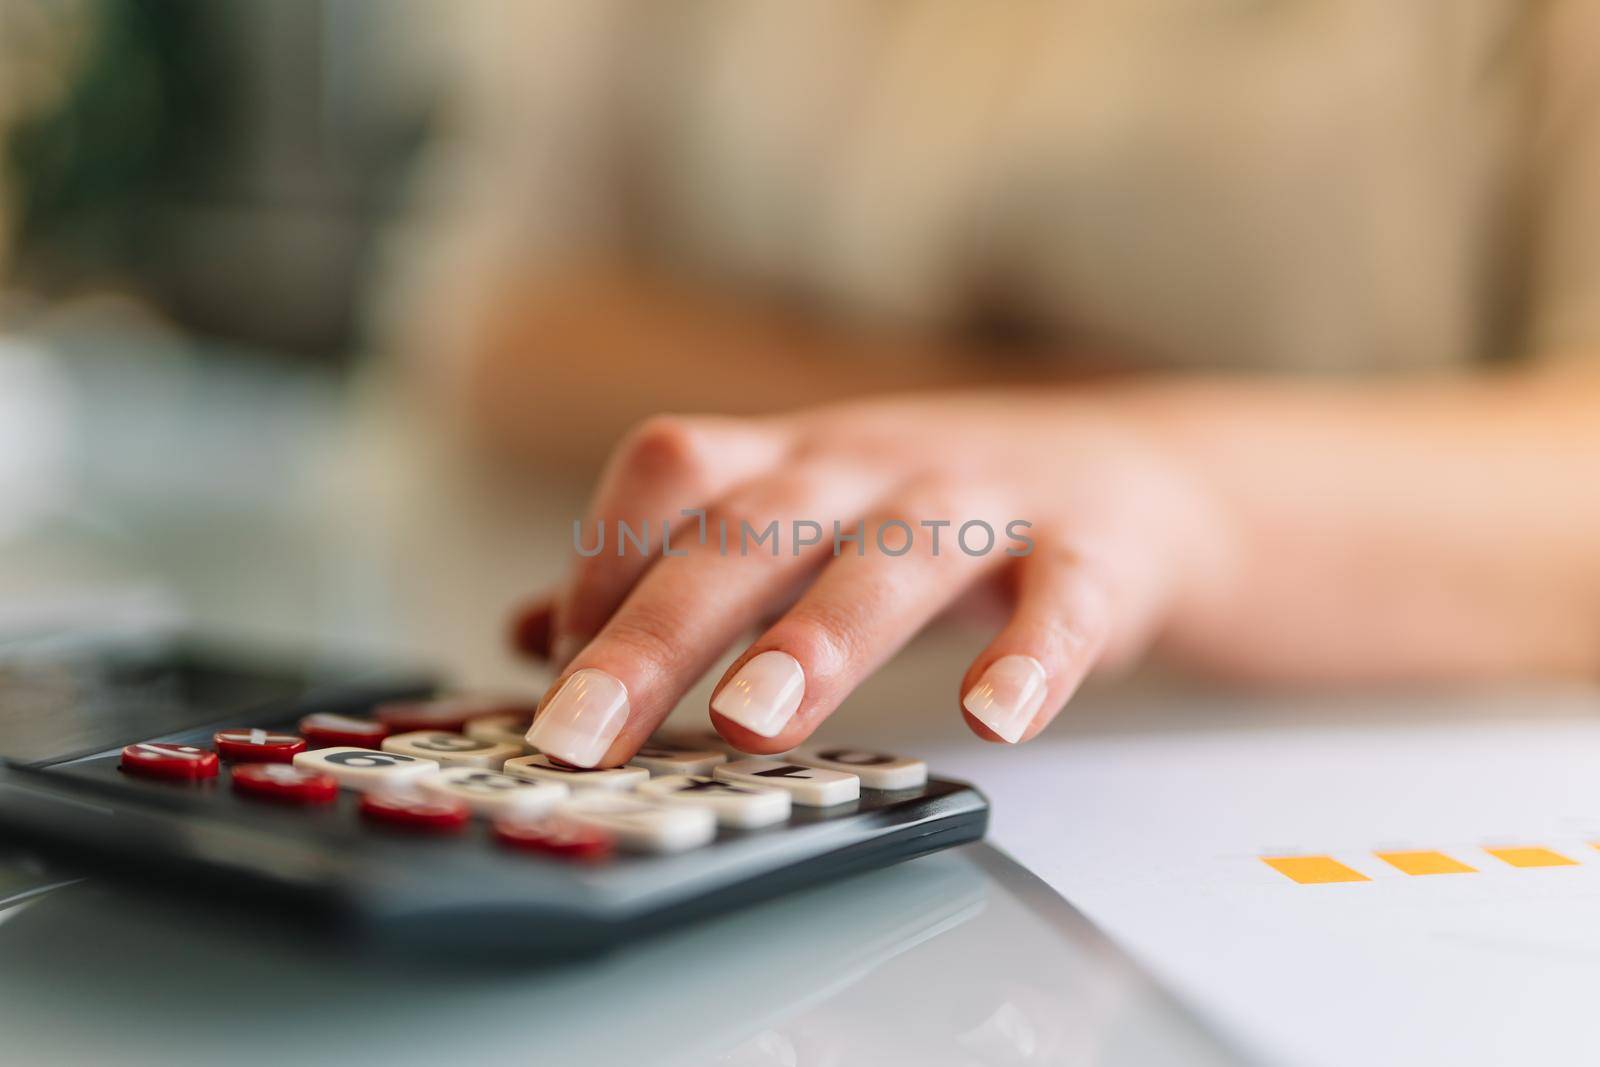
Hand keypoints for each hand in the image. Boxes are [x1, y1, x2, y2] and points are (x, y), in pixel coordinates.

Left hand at [511, 390, 1229, 766]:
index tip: (551, 671)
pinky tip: (993, 723)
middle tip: (584, 730)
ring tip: (752, 722)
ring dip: (818, 635)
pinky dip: (1029, 657)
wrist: (1139, 482)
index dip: (601, 560)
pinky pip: (1061, 599)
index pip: (673, 472)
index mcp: (793, 460)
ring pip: (892, 556)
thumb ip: (677, 571)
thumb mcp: (803, 520)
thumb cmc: (937, 514)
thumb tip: (525, 633)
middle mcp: (874, 467)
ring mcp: (984, 500)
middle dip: (659, 627)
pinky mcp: (1091, 553)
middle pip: (753, 527)